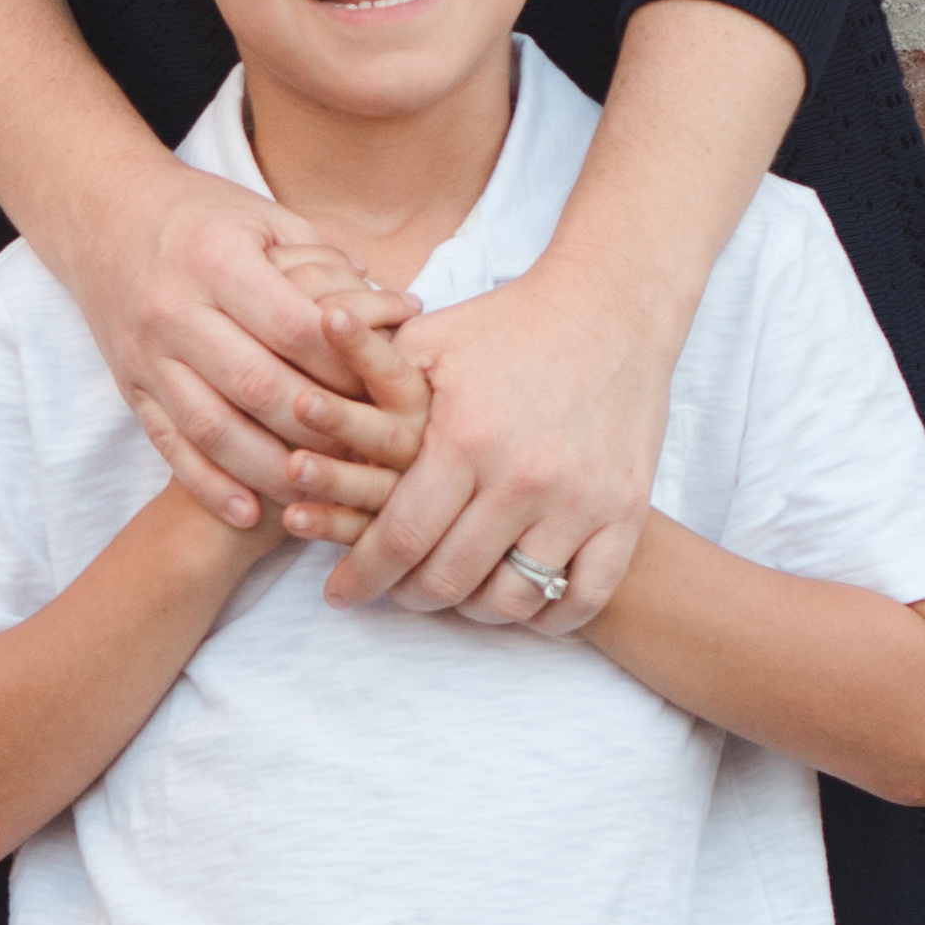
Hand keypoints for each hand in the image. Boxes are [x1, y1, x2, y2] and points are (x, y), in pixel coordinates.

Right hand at [66, 158, 429, 532]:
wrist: (106, 218)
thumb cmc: (204, 218)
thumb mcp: (266, 219)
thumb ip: (328, 267)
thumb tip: (396, 312)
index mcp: (216, 258)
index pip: (294, 328)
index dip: (346, 366)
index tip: (389, 392)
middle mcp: (174, 308)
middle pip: (257, 385)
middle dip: (319, 427)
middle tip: (370, 453)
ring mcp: (145, 353)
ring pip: (213, 428)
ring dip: (270, 469)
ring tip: (321, 492)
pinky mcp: (129, 386)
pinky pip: (170, 446)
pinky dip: (209, 484)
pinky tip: (248, 512)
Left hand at [311, 249, 671, 633]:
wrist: (609, 309)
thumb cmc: (506, 326)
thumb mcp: (426, 344)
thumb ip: (366, 391)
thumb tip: (300, 420)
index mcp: (463, 439)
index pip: (400, 537)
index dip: (363, 576)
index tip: (340, 594)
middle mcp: (521, 478)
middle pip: (449, 579)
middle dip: (409, 595)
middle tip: (396, 590)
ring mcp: (579, 500)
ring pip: (512, 599)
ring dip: (474, 608)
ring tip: (455, 594)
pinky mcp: (624, 511)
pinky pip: (583, 597)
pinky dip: (547, 616)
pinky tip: (521, 603)